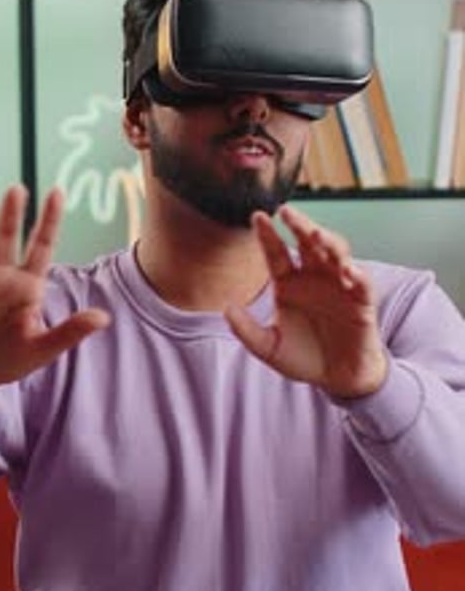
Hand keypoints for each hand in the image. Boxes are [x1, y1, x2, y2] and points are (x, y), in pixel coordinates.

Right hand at [0, 185, 109, 399]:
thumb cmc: (4, 362)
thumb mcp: (40, 349)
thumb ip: (70, 332)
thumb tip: (104, 317)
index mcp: (28, 286)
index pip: (41, 246)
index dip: (49, 220)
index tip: (57, 192)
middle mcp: (4, 276)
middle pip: (11, 237)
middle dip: (15, 214)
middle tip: (20, 189)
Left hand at [225, 205, 386, 398]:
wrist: (338, 379)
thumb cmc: (304, 358)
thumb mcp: (269, 348)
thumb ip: (247, 331)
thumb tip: (226, 309)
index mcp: (288, 282)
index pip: (276, 252)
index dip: (268, 235)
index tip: (257, 216)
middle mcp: (314, 277)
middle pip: (307, 243)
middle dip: (299, 225)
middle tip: (287, 212)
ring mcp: (339, 285)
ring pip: (336, 253)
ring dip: (328, 241)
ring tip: (316, 235)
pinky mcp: (362, 302)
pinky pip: (362, 284)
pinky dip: (358, 275)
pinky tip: (349, 271)